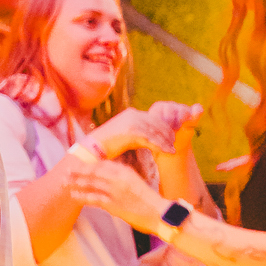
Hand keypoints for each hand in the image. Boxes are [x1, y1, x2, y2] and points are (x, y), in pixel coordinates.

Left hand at [65, 153, 163, 231]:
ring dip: (76, 182)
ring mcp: (115, 191)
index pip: (102, 164)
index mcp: (125, 171)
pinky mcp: (113, 205)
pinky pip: (94, 198)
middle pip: (94, 171)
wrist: (159, 213)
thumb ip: (121, 177)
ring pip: (91, 183)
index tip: (79, 163)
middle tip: (66, 170)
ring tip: (65, 181)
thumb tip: (105, 174)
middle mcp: (119, 178)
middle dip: (79, 170)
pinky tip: (73, 194)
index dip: (89, 164)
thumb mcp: (134, 181)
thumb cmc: (147, 199)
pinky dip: (82, 196)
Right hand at [88, 102, 202, 161]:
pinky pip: (150, 138)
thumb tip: (153, 140)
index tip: (171, 137)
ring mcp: (131, 121)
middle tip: (174, 144)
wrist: (91, 149)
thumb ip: (140, 135)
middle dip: (167, 134)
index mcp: (132, 113)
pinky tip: (166, 152)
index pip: (154, 118)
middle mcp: (132, 114)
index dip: (164, 128)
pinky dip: (160, 145)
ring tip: (172, 150)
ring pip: (155, 131)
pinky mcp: (130, 131)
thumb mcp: (127, 137)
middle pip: (157, 123)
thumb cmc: (108, 146)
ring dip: (165, 141)